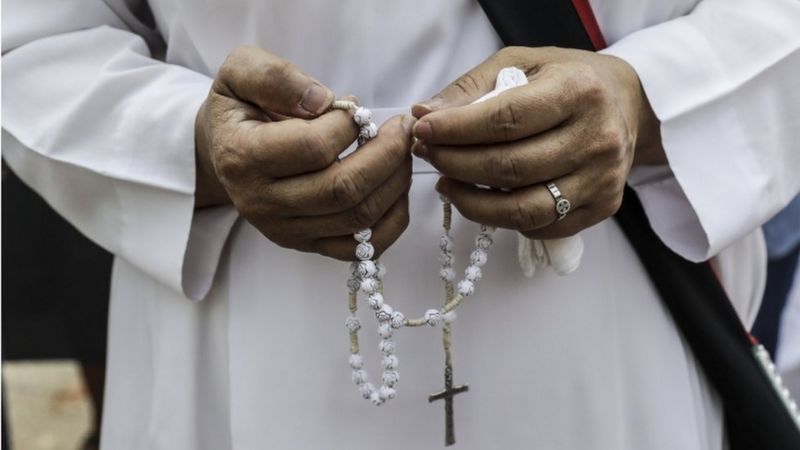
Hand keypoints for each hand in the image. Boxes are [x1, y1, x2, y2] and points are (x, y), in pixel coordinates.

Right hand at [195, 46, 414, 259]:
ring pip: (359, 218)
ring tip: (402, 151)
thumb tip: (322, 101)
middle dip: (388, 154)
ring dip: (395, 182)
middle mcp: (262, 202)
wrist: (224, 151)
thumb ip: (274, 77)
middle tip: (402, 128)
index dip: (348, 124)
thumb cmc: (241, 108)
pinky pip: (362, 247)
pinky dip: (392, 219)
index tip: (357, 108)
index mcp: (243, 157)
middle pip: (343, 189)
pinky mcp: (307, 245)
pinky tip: (396, 187)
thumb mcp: (240, 72)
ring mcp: (285, 231)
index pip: (313, 147)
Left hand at [411, 46, 664, 238]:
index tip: (423, 130)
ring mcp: (603, 179)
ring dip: (472, 202)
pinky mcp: (603, 207)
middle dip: (455, 164)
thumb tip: (424, 115)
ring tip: (446, 184)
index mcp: (578, 91)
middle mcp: (597, 138)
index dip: (456, 130)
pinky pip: (541, 227)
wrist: (626, 104)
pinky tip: (484, 199)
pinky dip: (504, 219)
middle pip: (510, 168)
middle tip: (428, 155)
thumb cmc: (566, 79)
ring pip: (524, 209)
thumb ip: (471, 88)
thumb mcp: (520, 63)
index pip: (505, 120)